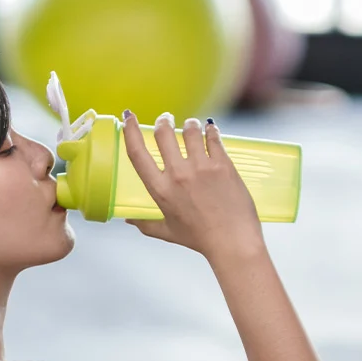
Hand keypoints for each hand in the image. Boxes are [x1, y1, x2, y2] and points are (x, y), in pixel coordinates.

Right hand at [121, 111, 263, 260]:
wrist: (233, 241)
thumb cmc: (200, 238)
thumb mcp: (168, 232)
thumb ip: (145, 224)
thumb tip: (129, 220)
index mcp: (161, 190)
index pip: (137, 153)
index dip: (130, 131)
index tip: (128, 118)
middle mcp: (178, 174)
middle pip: (164, 134)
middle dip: (163, 122)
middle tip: (166, 119)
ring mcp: (201, 167)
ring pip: (190, 130)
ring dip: (189, 124)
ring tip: (191, 125)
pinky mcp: (222, 165)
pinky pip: (213, 138)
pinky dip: (210, 130)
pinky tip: (210, 129)